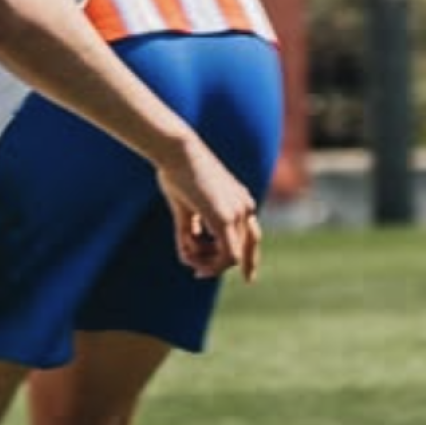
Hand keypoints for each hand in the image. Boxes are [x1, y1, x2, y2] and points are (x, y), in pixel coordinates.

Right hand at [155, 138, 262, 282]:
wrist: (176, 150)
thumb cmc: (175, 170)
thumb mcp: (184, 206)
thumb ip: (190, 230)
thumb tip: (189, 253)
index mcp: (240, 200)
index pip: (250, 237)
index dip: (243, 258)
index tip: (210, 267)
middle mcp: (245, 207)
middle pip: (245, 249)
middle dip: (225, 267)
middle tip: (199, 274)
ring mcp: (238, 212)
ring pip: (232, 257)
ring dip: (208, 263)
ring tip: (185, 254)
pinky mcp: (224, 218)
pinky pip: (226, 255)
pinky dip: (209, 263)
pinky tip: (190, 260)